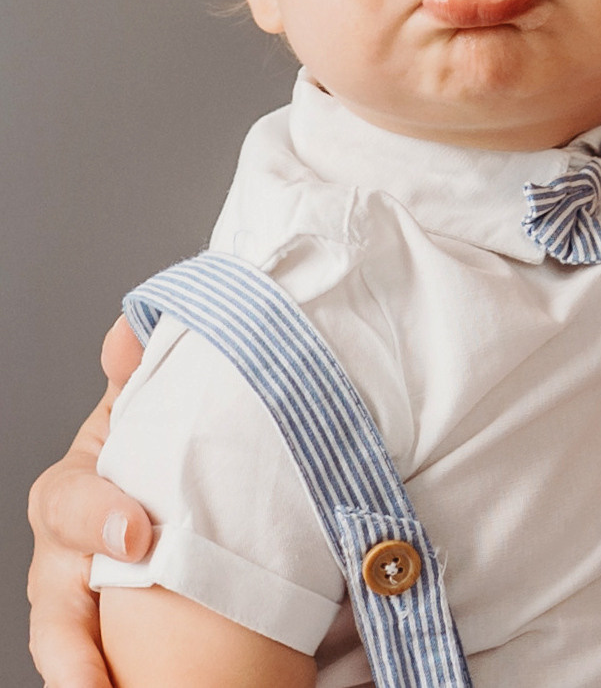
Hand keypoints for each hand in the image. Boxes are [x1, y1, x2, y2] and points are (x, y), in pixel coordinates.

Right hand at [28, 318, 148, 687]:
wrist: (165, 496)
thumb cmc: (147, 454)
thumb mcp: (143, 411)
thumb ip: (136, 374)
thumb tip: (127, 333)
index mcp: (71, 494)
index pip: (66, 506)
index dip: (97, 518)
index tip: (138, 535)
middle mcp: (63, 560)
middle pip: (52, 607)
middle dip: (71, 650)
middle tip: (93, 682)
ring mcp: (76, 609)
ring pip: (65, 653)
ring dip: (79, 681)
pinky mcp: (100, 648)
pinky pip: (95, 675)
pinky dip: (101, 686)